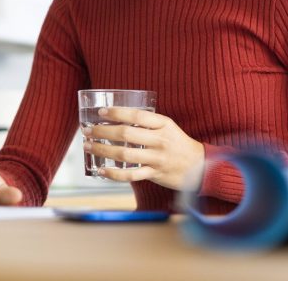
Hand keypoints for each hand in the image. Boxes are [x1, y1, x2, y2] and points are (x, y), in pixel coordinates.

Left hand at [83, 107, 204, 190]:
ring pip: (125, 154)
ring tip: (88, 145)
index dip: (117, 113)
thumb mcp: (167, 126)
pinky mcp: (155, 174)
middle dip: (103, 131)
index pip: (137, 116)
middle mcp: (160, 140)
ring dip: (103, 150)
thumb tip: (117, 117)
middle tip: (87, 130)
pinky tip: (101, 170)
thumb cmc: (178, 143)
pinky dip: (114, 174)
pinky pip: (131, 175)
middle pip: (127, 134)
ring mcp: (158, 159)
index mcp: (163, 124)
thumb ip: (147, 123)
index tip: (101, 112)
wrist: (200, 166)